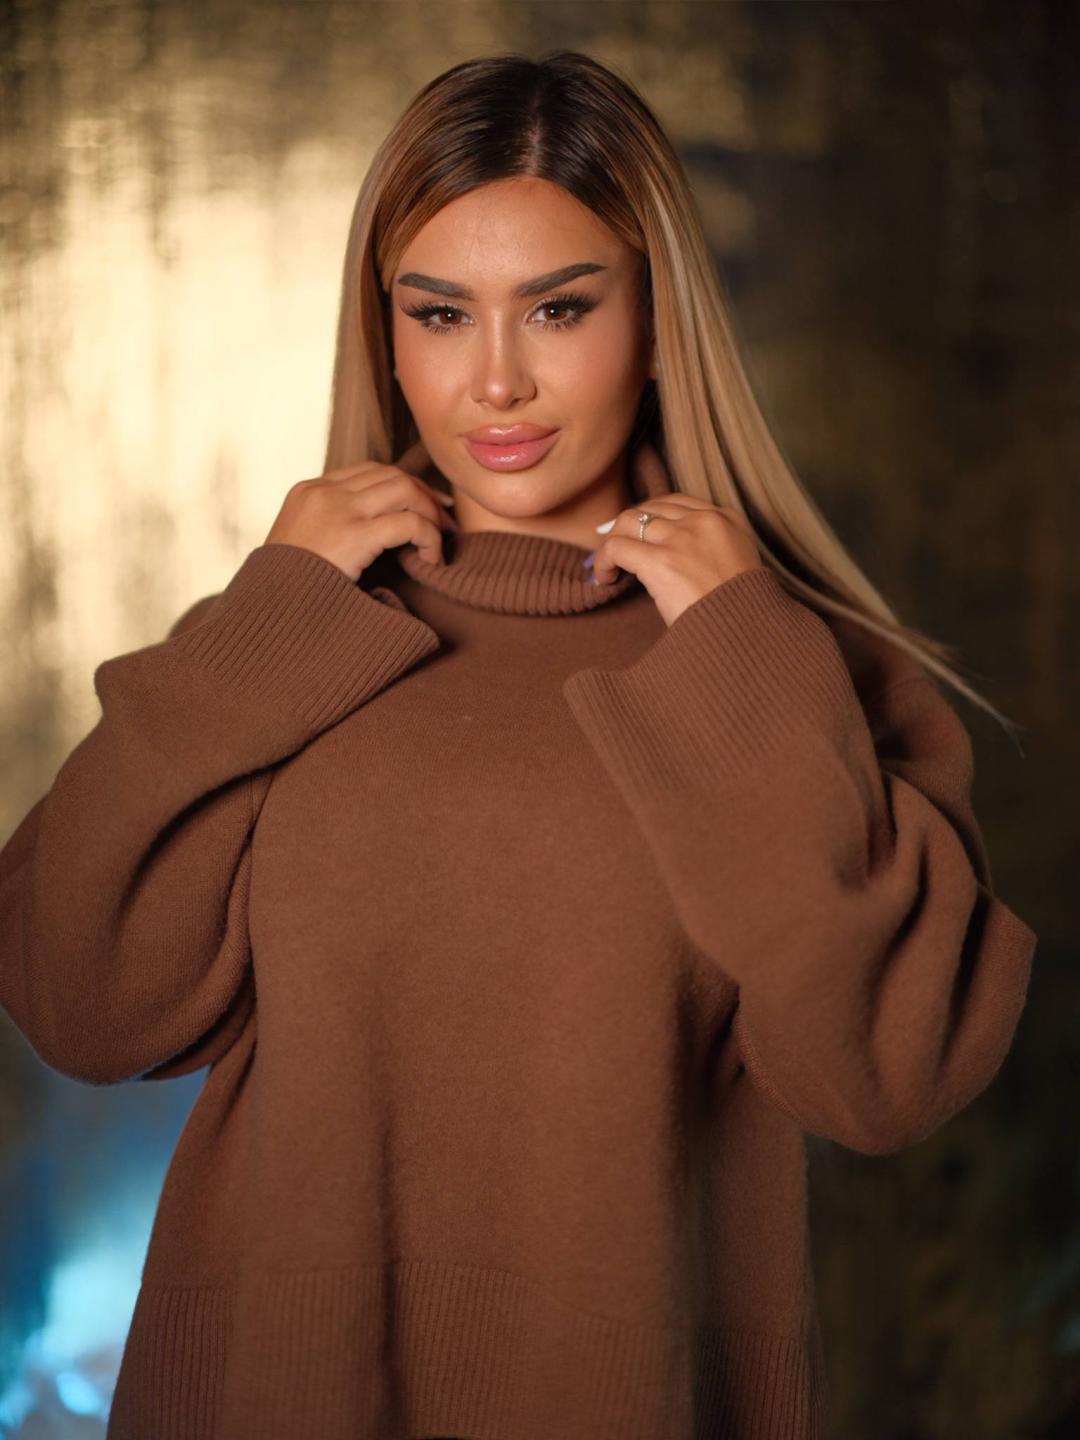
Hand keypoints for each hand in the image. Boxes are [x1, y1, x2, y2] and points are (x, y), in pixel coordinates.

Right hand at [264, 440, 456, 582]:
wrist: (266, 613)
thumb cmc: (285, 592)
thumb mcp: (300, 548)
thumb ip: (329, 530)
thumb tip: (370, 536)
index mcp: (308, 491)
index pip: (369, 470)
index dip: (405, 484)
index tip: (426, 505)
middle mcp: (323, 492)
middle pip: (391, 473)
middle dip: (425, 496)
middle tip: (444, 524)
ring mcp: (338, 510)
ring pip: (404, 489)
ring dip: (430, 514)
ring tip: (438, 542)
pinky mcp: (353, 535)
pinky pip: (409, 523)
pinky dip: (429, 538)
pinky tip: (432, 561)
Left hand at [590, 441, 765, 626]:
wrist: (748, 635)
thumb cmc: (742, 615)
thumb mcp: (737, 570)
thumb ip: (710, 554)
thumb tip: (673, 562)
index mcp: (727, 520)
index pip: (675, 504)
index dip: (649, 518)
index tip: (635, 534)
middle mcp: (704, 522)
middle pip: (649, 509)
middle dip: (626, 528)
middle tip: (615, 551)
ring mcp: (682, 539)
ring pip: (628, 522)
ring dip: (612, 544)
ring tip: (610, 570)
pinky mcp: (662, 562)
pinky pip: (616, 547)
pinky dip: (603, 561)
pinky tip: (605, 579)